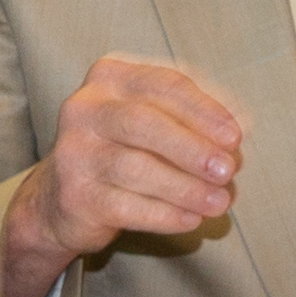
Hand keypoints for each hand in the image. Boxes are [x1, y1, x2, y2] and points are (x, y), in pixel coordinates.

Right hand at [0, 55, 243, 296]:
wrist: (60, 198)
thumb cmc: (121, 150)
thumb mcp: (152, 122)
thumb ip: (192, 120)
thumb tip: (235, 135)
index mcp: (110, 78)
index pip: (163, 85)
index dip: (204, 110)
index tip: (235, 136)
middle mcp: (85, 109)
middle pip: (144, 123)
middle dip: (192, 148)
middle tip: (227, 170)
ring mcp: (74, 152)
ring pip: (135, 167)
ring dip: (185, 187)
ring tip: (218, 201)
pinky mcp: (75, 195)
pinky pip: (126, 206)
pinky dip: (164, 214)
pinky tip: (190, 219)